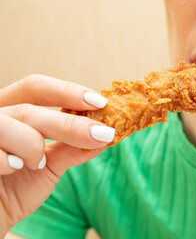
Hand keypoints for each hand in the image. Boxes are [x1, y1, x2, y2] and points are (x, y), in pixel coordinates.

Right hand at [0, 74, 114, 235]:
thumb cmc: (13, 190)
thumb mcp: (48, 167)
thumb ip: (70, 149)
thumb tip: (104, 135)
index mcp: (10, 111)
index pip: (35, 88)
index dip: (67, 91)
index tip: (99, 103)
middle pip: (29, 108)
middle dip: (69, 124)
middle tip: (101, 134)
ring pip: (9, 125)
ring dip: (32, 146)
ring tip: (36, 163)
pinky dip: (8, 161)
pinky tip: (15, 169)